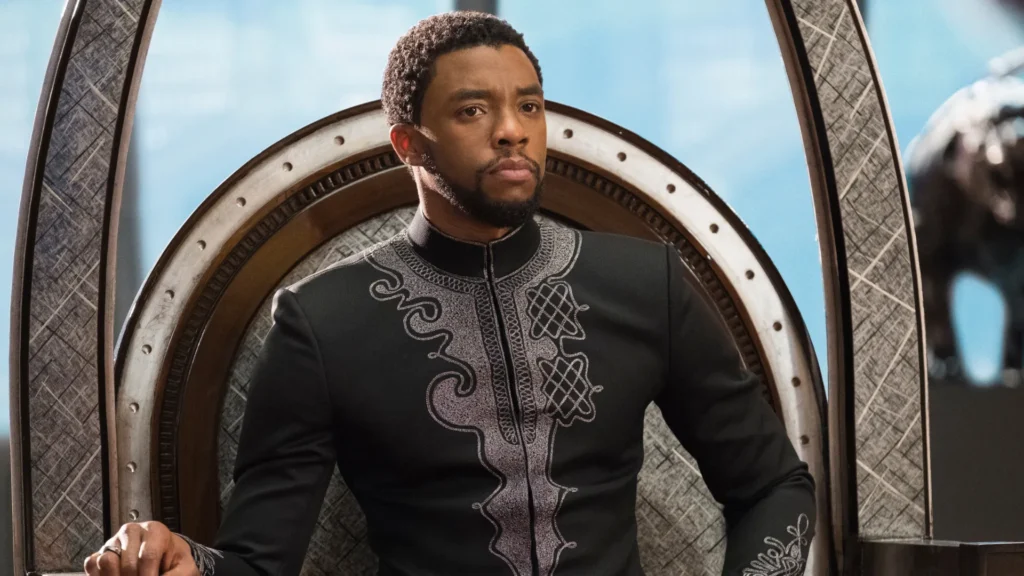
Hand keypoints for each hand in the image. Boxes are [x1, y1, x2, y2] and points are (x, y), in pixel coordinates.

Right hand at [84, 521, 198, 575]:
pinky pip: (91, 565)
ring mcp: (114, 541)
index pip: (148, 556)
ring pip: (106, 562)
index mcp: (155, 531)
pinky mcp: (99, 552)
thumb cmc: (174, 561)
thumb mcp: (185, 567)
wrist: (165, 558)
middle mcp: (132, 532)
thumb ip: (177, 575)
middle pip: (128, 564)